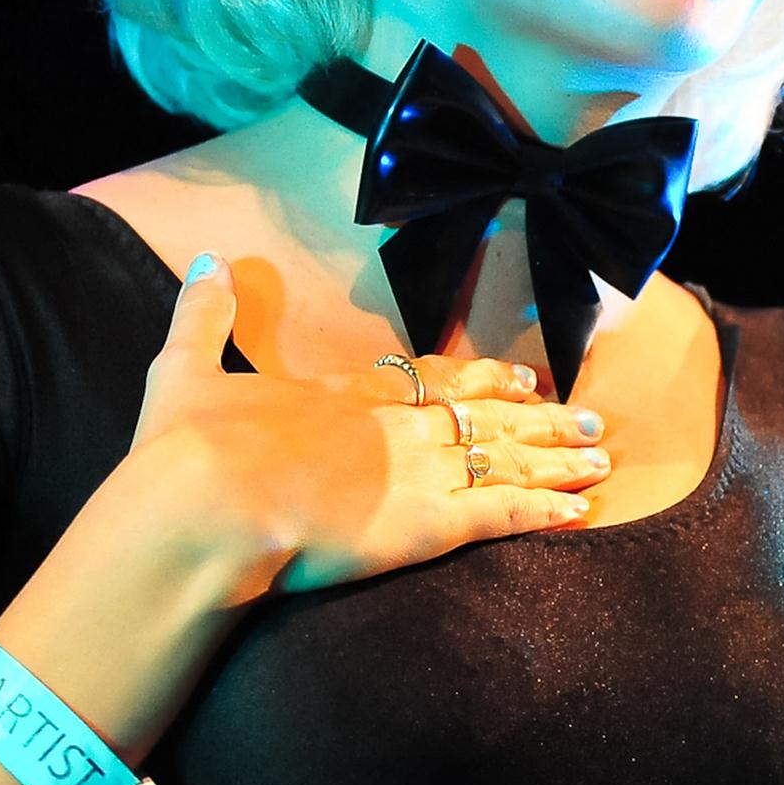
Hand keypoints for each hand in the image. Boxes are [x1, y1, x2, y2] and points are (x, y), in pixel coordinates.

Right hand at [107, 259, 614, 597]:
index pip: (427, 380)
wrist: (203, 506)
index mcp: (341, 395)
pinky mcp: (425, 524)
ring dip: (555, 459)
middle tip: (584, 417)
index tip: (517, 378)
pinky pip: (500, 515)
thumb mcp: (183, 370)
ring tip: (600, 457)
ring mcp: (414, 473)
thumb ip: (204, 315)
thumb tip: (208, 260)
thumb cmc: (187, 450)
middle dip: (537, 417)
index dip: (478, 379)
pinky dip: (543, 512)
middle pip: (483, 415)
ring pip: (503, 458)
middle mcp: (391, 428)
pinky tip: (578, 513)